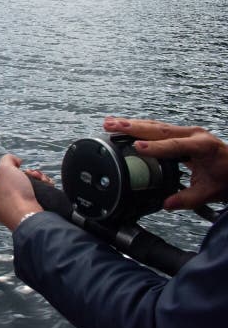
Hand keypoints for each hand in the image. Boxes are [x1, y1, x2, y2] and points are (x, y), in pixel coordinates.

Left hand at [0, 154, 44, 230]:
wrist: (28, 217)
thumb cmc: (14, 193)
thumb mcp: (5, 168)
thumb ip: (7, 159)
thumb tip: (15, 161)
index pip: (4, 178)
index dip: (16, 171)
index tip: (24, 169)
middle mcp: (0, 205)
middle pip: (18, 184)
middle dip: (30, 176)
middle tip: (36, 175)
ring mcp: (13, 212)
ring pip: (28, 191)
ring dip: (39, 182)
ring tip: (44, 181)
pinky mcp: (27, 217)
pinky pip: (35, 201)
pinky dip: (43, 193)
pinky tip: (48, 187)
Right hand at [104, 117, 227, 209]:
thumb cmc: (227, 178)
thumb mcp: (209, 192)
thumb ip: (186, 199)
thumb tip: (166, 204)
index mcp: (202, 146)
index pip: (175, 145)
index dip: (155, 147)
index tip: (137, 147)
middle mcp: (193, 134)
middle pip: (159, 129)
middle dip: (133, 127)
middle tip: (111, 126)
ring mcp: (186, 131)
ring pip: (155, 125)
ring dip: (132, 124)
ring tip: (110, 123)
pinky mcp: (180, 133)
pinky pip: (157, 127)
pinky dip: (139, 126)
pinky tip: (125, 125)